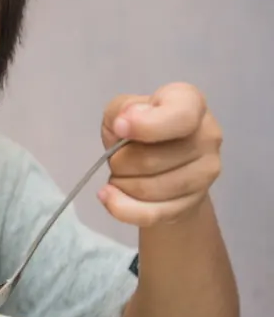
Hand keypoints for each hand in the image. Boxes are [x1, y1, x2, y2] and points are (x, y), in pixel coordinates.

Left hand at [99, 82, 221, 226]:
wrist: (160, 166)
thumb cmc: (139, 132)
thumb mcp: (122, 111)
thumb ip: (121, 110)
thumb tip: (124, 123)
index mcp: (191, 103)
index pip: (180, 116)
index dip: (145, 126)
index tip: (119, 128)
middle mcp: (208, 135)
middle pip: (151, 159)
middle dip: (120, 162)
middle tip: (117, 159)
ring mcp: (206, 173)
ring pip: (149, 189)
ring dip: (121, 184)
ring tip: (120, 175)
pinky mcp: (193, 203)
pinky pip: (151, 213)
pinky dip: (122, 208)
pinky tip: (110, 197)